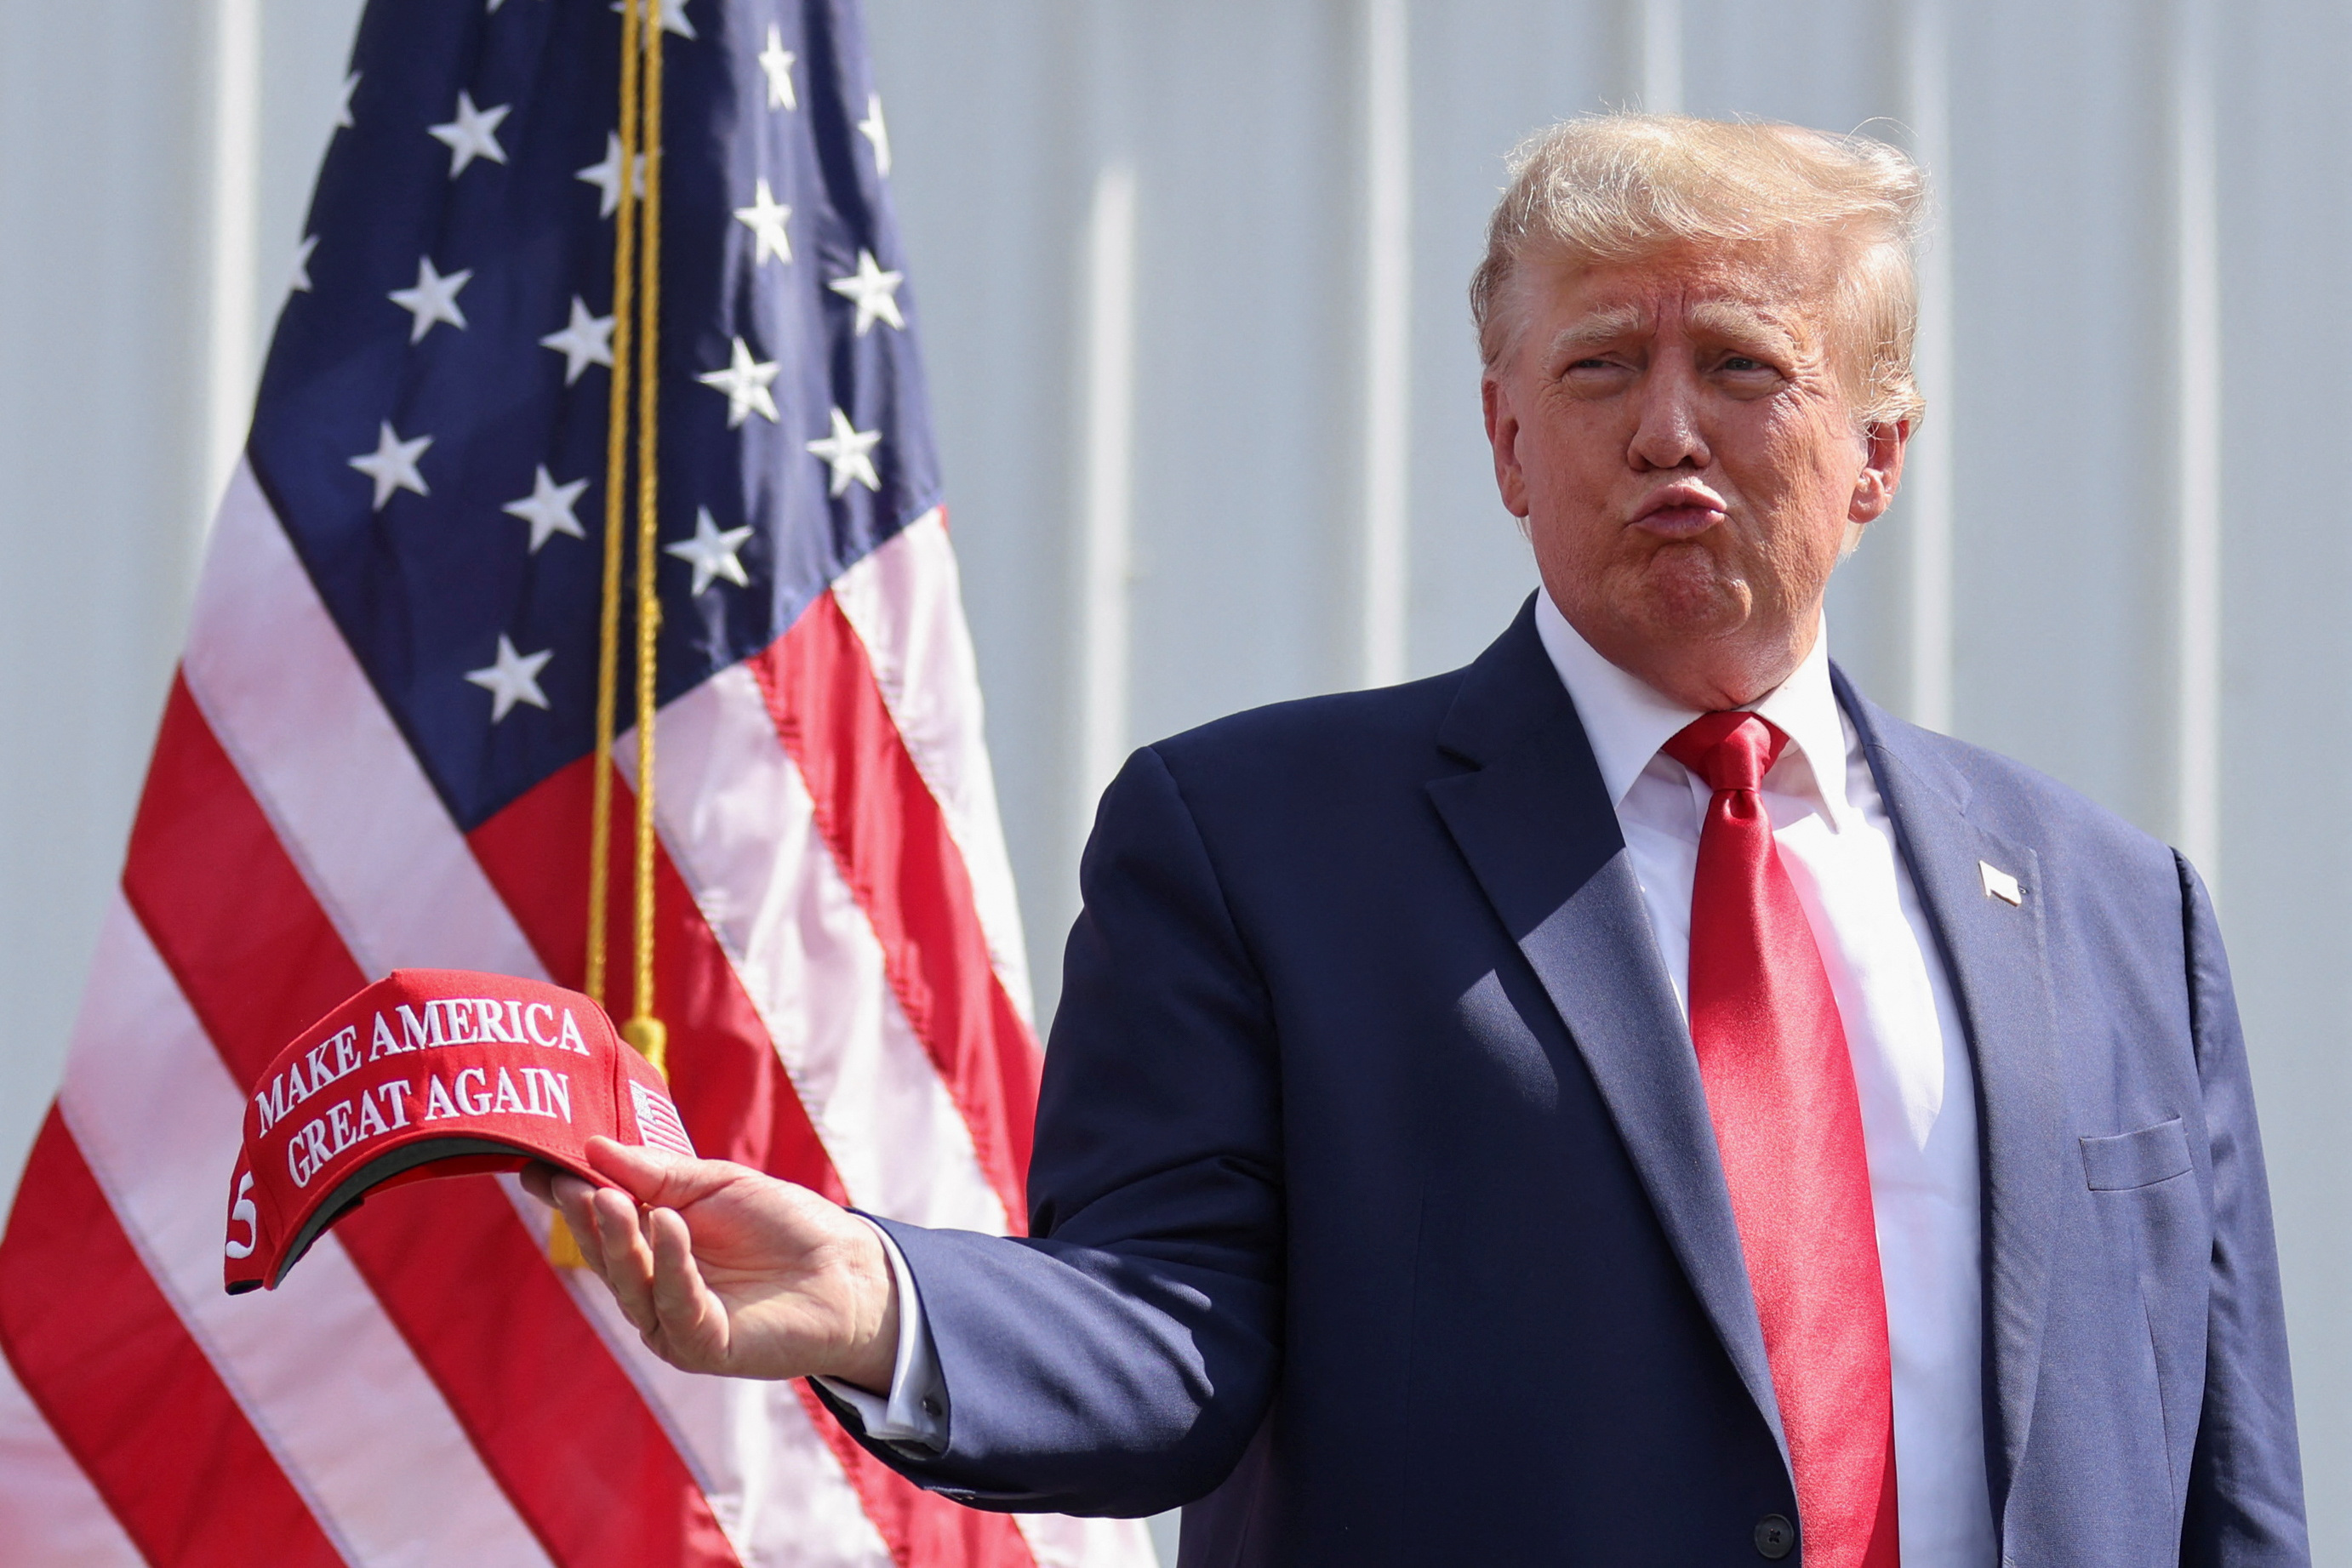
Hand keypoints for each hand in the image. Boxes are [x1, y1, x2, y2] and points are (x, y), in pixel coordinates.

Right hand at [521, 1138, 899, 1389]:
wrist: (846, 1268)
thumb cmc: (783, 1223)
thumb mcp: (716, 1183)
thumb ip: (657, 1174)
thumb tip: (591, 1148)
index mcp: (651, 1246)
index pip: (598, 1222)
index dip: (567, 1197)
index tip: (536, 1167)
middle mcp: (652, 1288)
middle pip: (605, 1256)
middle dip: (585, 1219)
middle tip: (571, 1183)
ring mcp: (673, 1322)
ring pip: (631, 1285)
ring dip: (619, 1241)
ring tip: (611, 1200)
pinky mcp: (703, 1347)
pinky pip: (676, 1307)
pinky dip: (669, 1265)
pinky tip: (668, 1225)